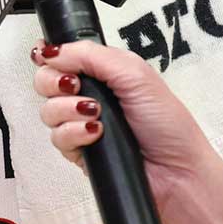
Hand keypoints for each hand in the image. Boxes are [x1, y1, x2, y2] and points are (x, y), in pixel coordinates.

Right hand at [31, 40, 219, 193]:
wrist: (177, 173)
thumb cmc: (167, 123)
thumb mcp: (134, 74)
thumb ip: (91, 55)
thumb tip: (52, 50)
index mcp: (104, 72)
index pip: (63, 57)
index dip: (52, 56)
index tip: (51, 58)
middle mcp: (90, 96)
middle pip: (45, 81)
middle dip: (53, 81)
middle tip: (74, 86)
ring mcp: (82, 125)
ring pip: (48, 111)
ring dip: (67, 110)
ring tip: (95, 115)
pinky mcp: (79, 152)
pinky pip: (57, 138)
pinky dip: (73, 133)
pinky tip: (95, 134)